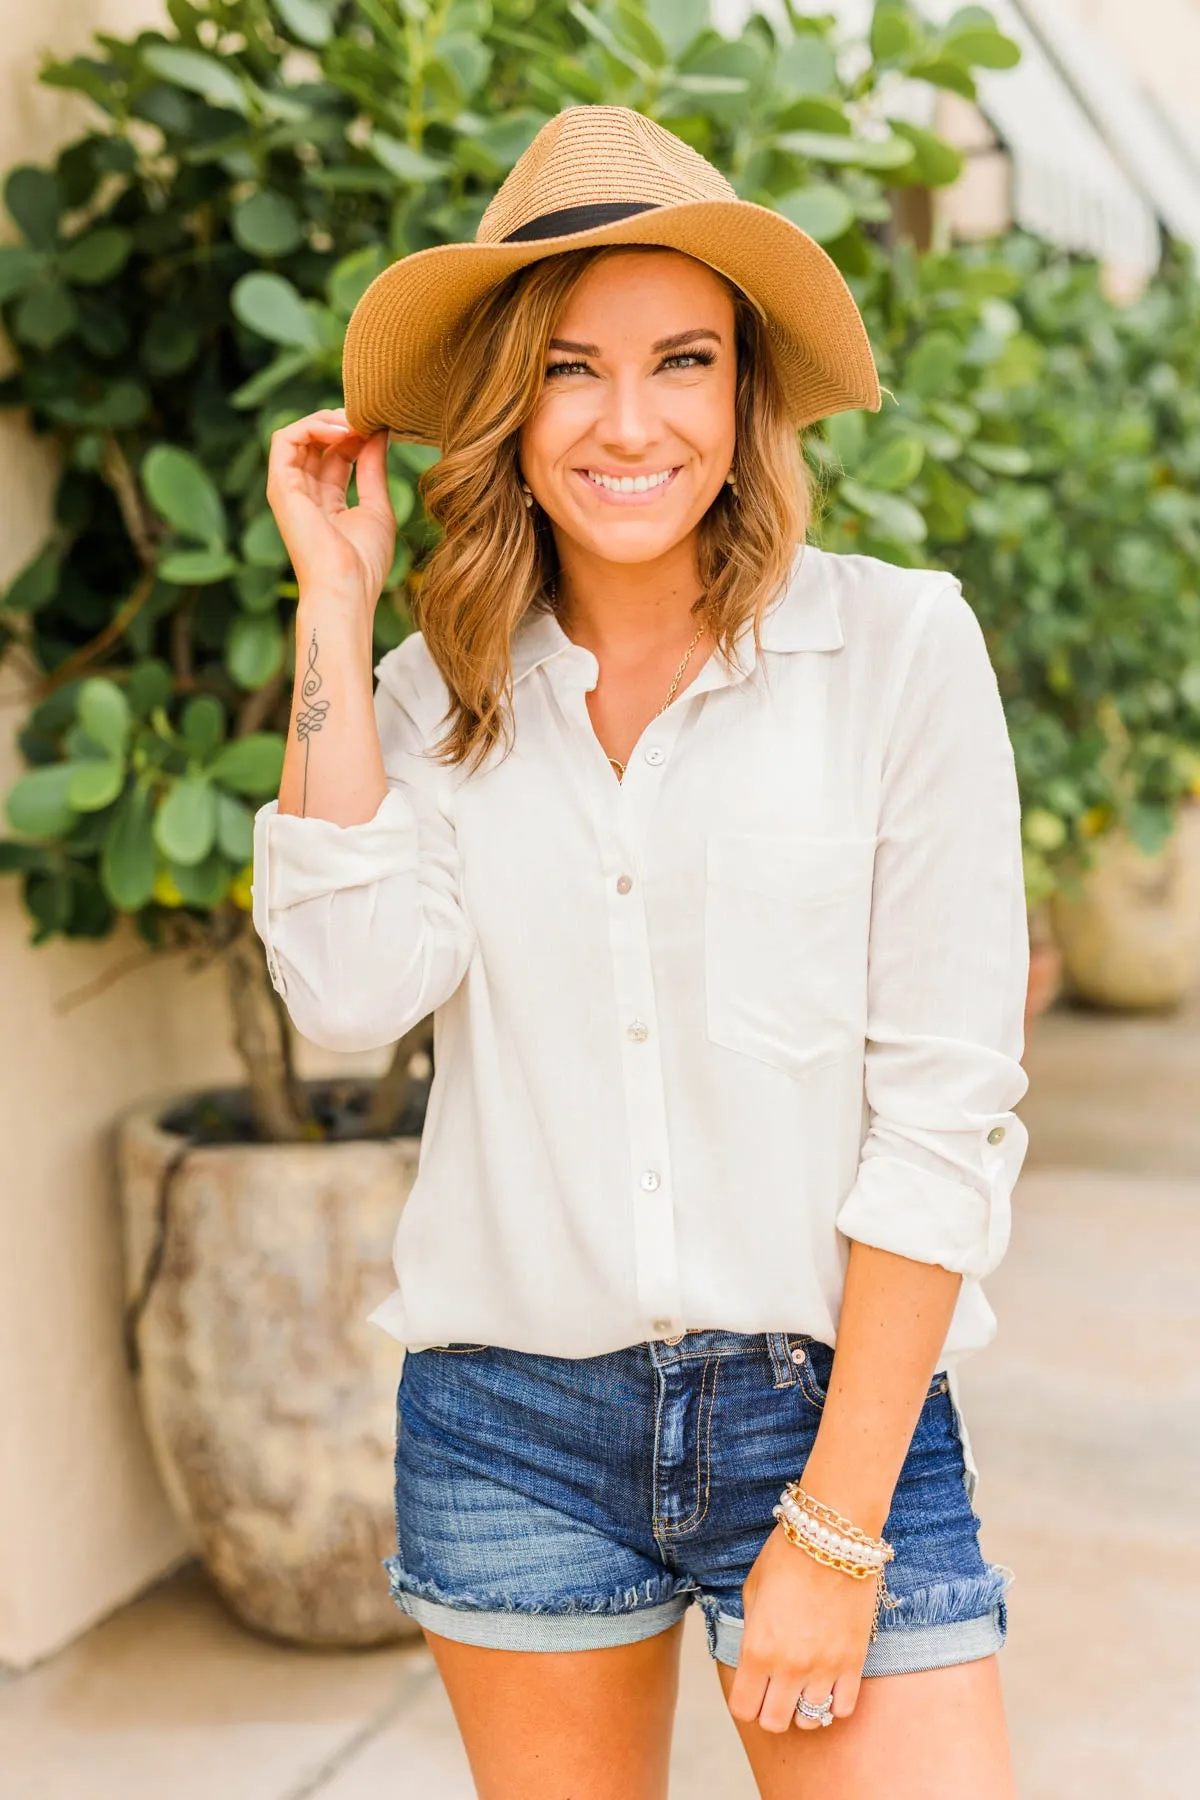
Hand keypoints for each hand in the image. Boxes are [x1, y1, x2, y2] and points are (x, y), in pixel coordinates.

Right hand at [265, 407, 395, 618]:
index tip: (382, 429)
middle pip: (317, 441)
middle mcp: (305, 494)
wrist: (346, 587)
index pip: (337, 454)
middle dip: (343, 423)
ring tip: (355, 422)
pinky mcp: (280, 486)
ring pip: (298, 434)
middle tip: (369, 418)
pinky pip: (285, 438)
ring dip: (328, 420)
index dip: (358, 435)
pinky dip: (312, 426)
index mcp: (328, 502)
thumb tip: (379, 433)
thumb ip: (374, 468)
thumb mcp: (377, 506)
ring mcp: (289, 489)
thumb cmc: (364, 562)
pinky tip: (342, 431)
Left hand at [728, 1525, 878, 1733]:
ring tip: (803, 1682)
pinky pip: (843, 1708)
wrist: (832, 1537)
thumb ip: (750, 1634)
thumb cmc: (786, 1557)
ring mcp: (824, 1667)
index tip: (752, 1689)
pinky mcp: (854, 1662)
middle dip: (771, 1709)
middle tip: (775, 1688)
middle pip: (775, 1722)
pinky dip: (833, 1702)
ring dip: (803, 1706)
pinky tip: (827, 1681)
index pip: (743, 1709)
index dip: (745, 1703)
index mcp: (757, 1648)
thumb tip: (754, 1659)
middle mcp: (789, 1666)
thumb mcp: (752, 1592)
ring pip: (810, 1720)